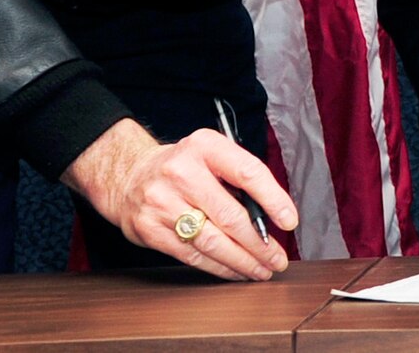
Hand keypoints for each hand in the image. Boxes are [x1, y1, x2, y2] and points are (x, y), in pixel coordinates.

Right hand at [62, 118, 297, 281]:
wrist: (128, 176)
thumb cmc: (183, 167)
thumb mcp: (210, 155)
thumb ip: (238, 178)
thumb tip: (272, 217)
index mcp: (204, 146)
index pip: (247, 172)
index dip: (273, 199)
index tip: (289, 221)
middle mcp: (181, 172)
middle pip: (231, 215)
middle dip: (260, 243)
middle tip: (278, 259)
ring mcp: (162, 202)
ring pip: (212, 241)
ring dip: (242, 261)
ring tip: (262, 270)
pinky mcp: (149, 229)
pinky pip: (192, 255)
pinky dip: (219, 267)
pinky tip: (235, 271)